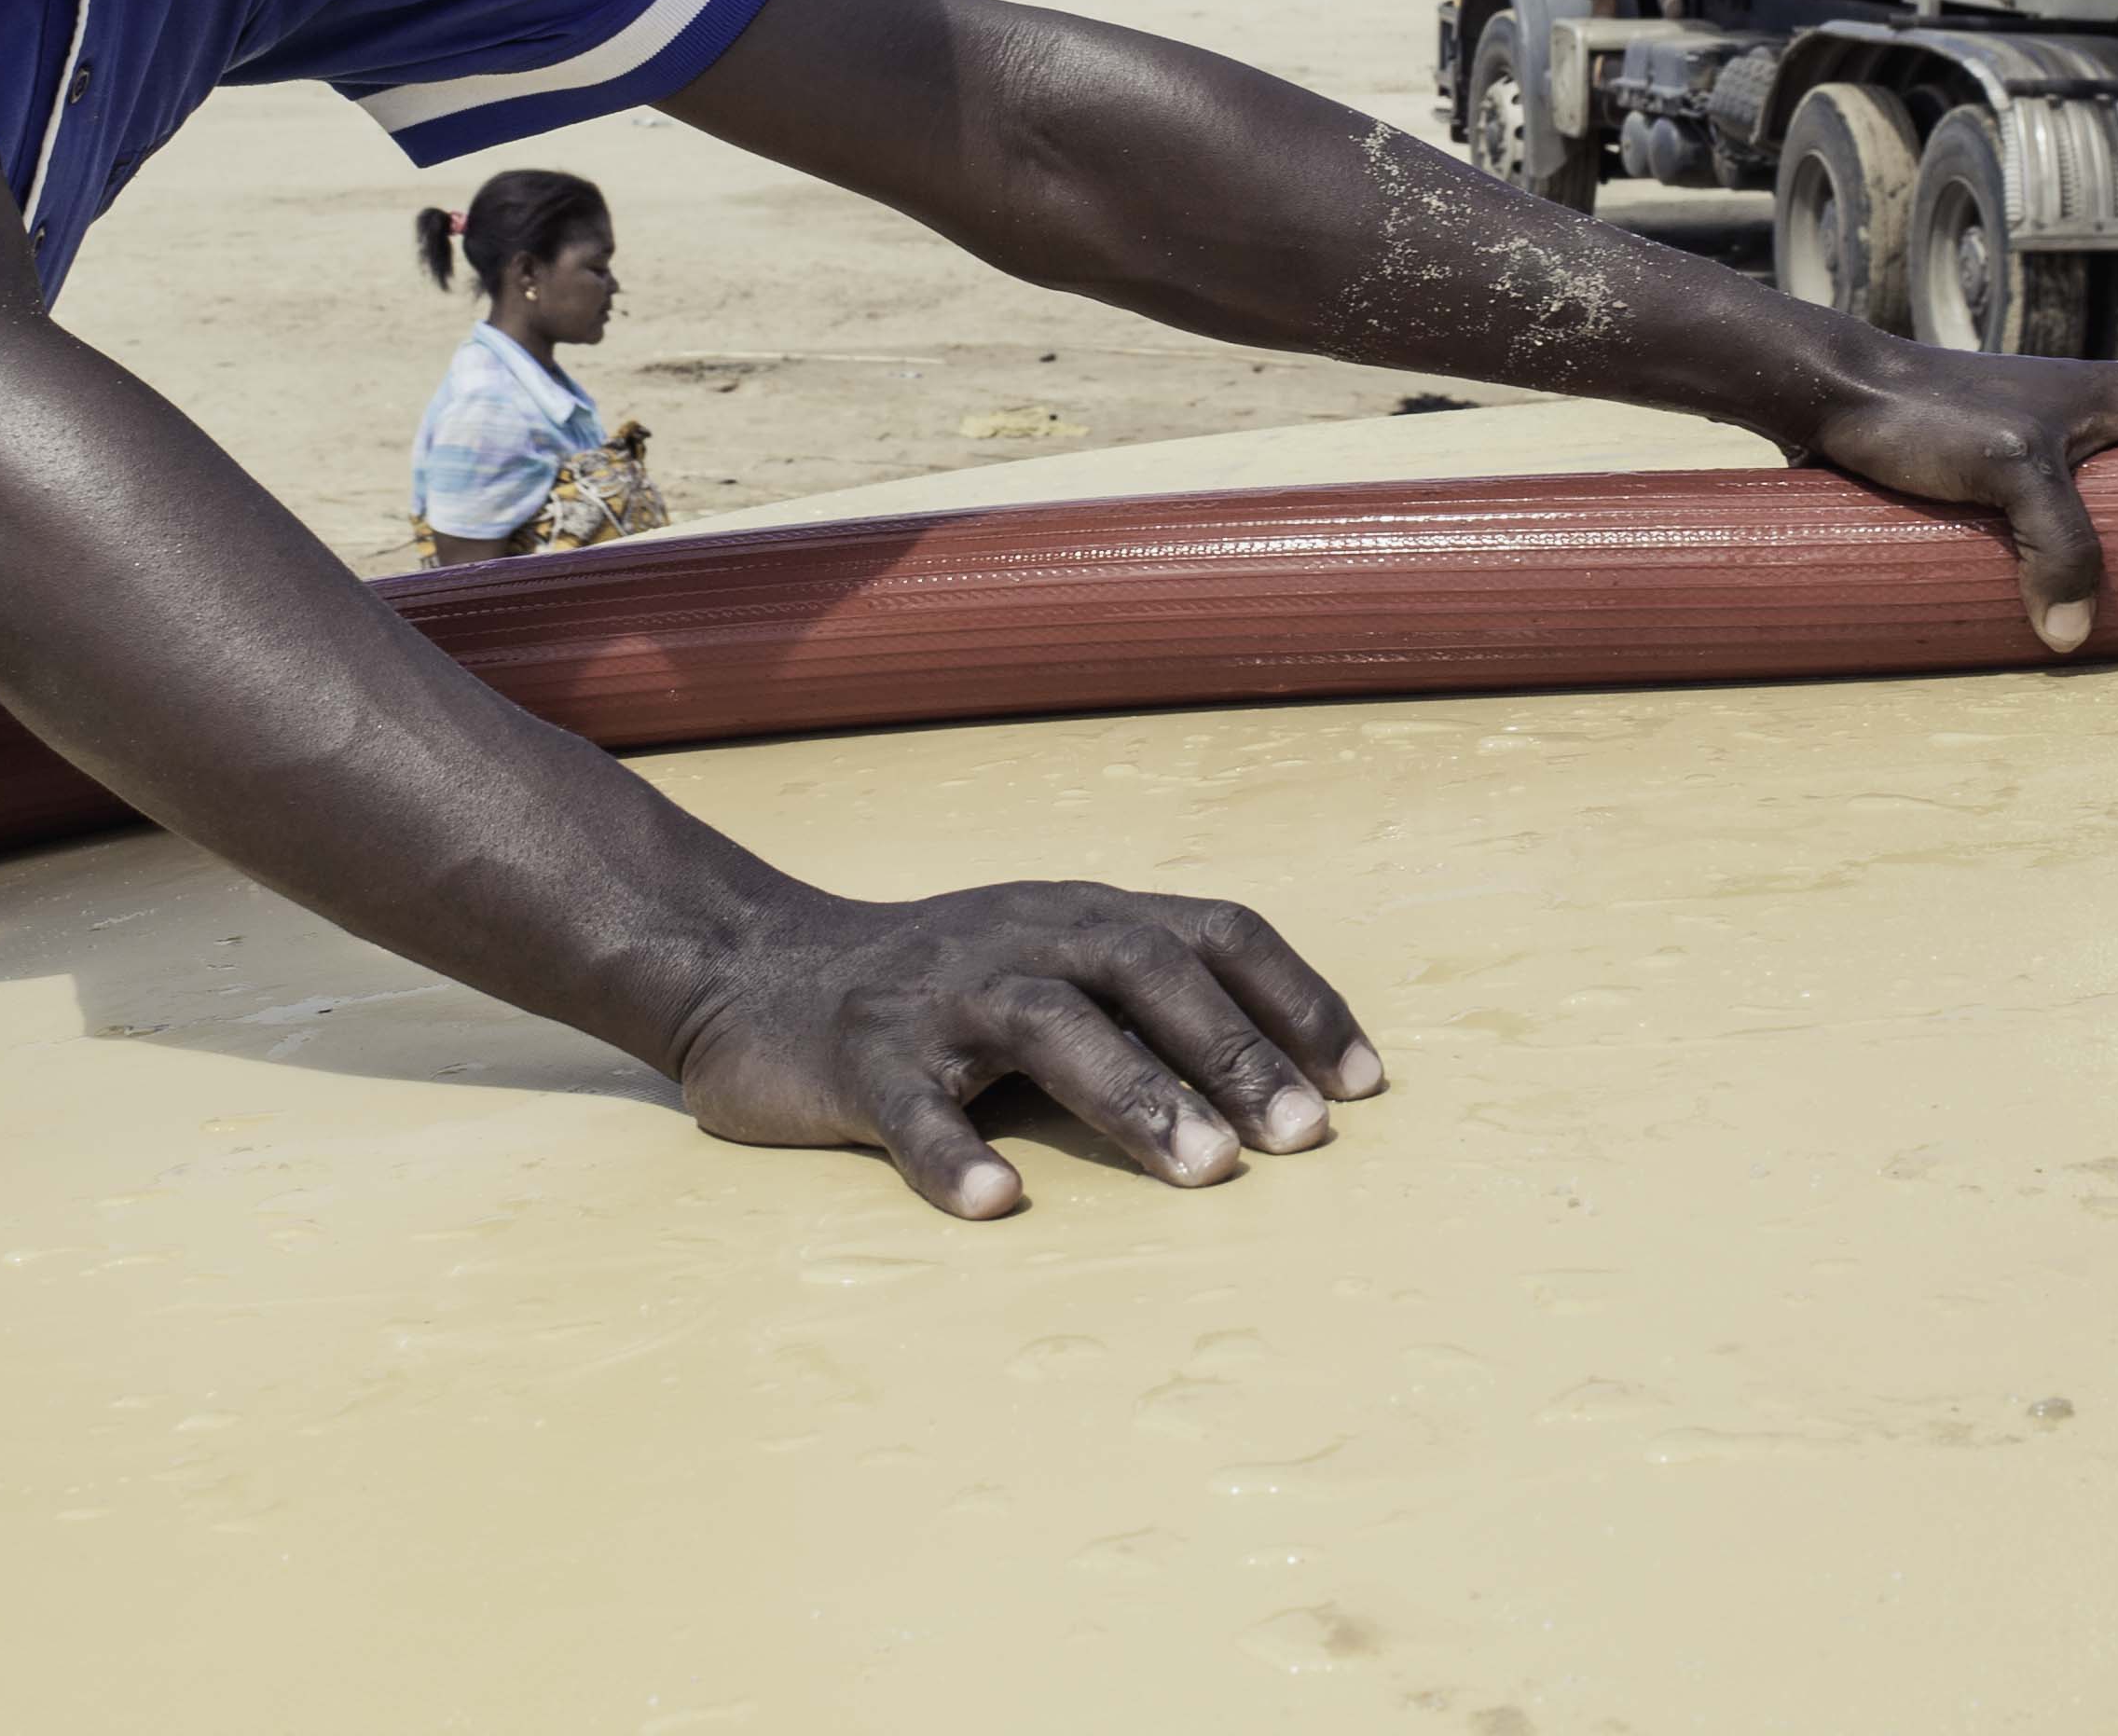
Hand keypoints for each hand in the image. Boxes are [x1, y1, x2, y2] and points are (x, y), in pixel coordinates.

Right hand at [664, 880, 1385, 1218]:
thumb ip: (1146, 1007)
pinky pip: (910, 1107)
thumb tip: (1291, 1088)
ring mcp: (937, 994)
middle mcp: (1021, 935)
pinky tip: (998, 1203)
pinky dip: (955, 1153)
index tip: (1364, 1085)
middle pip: (1145, 969)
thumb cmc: (941, 992)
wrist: (753, 973)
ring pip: (1048, 1023)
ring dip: (1136, 1095)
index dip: (1295, 1001)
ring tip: (1206, 1175)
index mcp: (1081, 915)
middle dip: (1233, 1051)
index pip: (1213, 933)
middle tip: (1303, 1138)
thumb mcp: (1051, 967)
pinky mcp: (858, 1058)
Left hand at [1803, 346, 2117, 656]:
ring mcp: (2043, 442)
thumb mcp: (2010, 470)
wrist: (1828, 392)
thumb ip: (2058, 546)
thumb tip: (2074, 635)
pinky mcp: (1994, 472)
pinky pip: (2059, 517)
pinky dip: (2078, 553)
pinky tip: (2072, 599)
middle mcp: (2090, 415)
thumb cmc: (1924, 413)